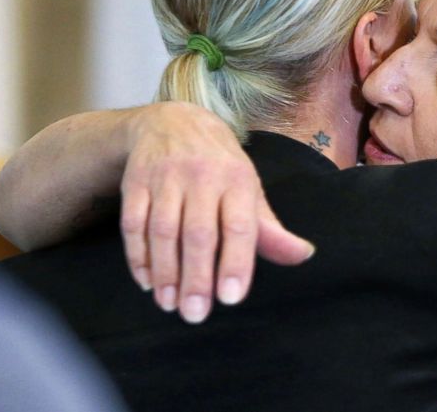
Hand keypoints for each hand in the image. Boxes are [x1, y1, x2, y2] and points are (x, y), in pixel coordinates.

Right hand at [119, 102, 314, 322]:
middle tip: (196, 314)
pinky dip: (138, 256)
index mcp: (237, 179)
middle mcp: (202, 176)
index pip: (239, 225)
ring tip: (170, 305)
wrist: (173, 122)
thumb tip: (303, 256)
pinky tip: (147, 281)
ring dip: (165, 272)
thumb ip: (270, 229)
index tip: (231, 297)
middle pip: (198, 233)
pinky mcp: (136, 182)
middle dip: (196, 278)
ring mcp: (166, 178)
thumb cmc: (220, 167)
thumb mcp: (249, 190)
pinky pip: (133, 224)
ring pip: (163, 230)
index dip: (235, 263)